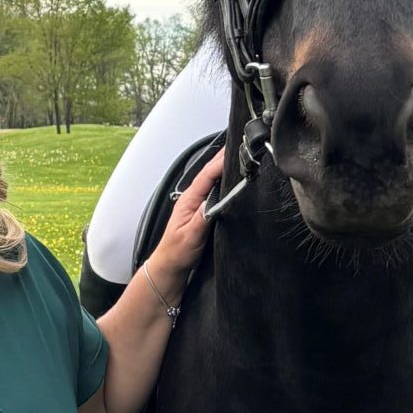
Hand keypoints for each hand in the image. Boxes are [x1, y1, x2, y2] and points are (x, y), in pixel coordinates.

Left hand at [149, 148, 227, 293]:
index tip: (236, 152)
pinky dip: (223, 182)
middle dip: (224, 159)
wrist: (170, 267)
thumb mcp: (190, 236)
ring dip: (224, 168)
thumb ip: (203, 217)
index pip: (206, 175)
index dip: (221, 162)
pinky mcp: (202, 211)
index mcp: (189, 200)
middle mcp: (193, 198)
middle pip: (210, 173)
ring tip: (240, 157)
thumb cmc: (177, 253)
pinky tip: (232, 180)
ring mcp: (197, 204)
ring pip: (212, 181)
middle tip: (241, 146)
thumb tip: (215, 201)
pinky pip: (214, 191)